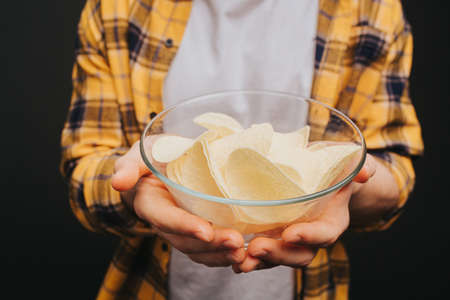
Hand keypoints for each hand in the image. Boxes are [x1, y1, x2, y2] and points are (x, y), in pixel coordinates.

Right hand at [111, 139, 245, 266]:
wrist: (163, 163)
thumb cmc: (153, 156)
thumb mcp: (140, 154)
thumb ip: (129, 166)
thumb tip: (119, 182)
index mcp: (150, 203)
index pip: (165, 218)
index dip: (184, 226)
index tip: (206, 231)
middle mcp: (165, 222)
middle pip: (185, 240)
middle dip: (210, 245)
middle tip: (236, 242)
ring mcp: (181, 229)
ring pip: (198, 250)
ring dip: (220, 254)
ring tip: (243, 253)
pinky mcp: (196, 230)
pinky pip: (207, 249)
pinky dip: (224, 254)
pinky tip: (244, 253)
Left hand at [234, 155, 376, 272]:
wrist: (317, 178)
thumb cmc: (331, 169)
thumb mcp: (344, 162)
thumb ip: (355, 166)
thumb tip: (363, 173)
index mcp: (332, 220)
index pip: (325, 234)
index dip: (309, 236)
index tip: (290, 233)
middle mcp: (311, 235)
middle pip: (300, 254)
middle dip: (279, 254)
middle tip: (257, 248)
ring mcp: (291, 239)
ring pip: (278, 258)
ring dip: (259, 261)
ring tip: (240, 260)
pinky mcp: (273, 237)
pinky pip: (262, 254)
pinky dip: (247, 258)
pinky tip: (232, 257)